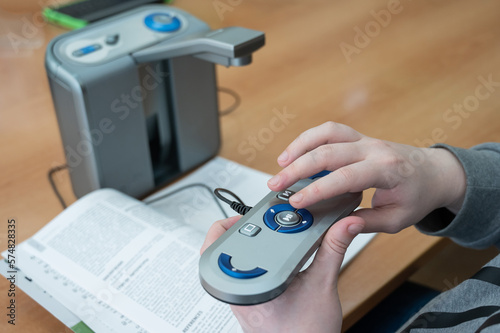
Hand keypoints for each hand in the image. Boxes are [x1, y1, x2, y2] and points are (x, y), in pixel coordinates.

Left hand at [200, 215, 364, 332]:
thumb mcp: (322, 286)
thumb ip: (333, 249)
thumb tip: (345, 224)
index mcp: (247, 286)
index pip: (223, 244)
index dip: (234, 222)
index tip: (257, 213)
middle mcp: (238, 292)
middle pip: (224, 248)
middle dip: (245, 229)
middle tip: (267, 221)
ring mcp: (242, 298)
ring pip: (233, 261)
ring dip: (251, 244)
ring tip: (271, 234)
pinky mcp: (250, 302)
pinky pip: (245, 273)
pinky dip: (258, 259)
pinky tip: (275, 254)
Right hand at [267, 122, 465, 232]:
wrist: (434, 172)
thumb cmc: (418, 195)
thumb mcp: (397, 219)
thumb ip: (366, 223)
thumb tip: (337, 227)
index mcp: (386, 170)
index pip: (344, 177)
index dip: (317, 190)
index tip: (297, 202)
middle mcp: (373, 149)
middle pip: (328, 151)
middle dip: (297, 168)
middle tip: (277, 185)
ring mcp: (365, 139)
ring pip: (326, 133)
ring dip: (300, 146)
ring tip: (280, 164)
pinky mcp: (357, 137)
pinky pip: (329, 131)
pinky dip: (309, 139)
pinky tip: (295, 153)